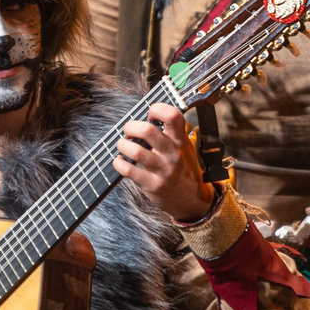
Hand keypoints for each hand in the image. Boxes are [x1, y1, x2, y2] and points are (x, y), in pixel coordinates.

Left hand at [113, 103, 214, 221]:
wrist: (191, 200)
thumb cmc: (183, 169)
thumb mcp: (185, 148)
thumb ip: (172, 133)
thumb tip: (148, 116)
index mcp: (180, 140)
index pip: (173, 116)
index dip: (157, 109)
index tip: (150, 114)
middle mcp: (172, 153)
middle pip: (148, 130)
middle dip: (131, 126)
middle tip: (128, 131)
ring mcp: (162, 169)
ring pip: (136, 151)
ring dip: (122, 144)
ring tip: (122, 145)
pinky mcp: (152, 184)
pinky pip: (129, 171)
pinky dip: (118, 163)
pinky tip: (119, 161)